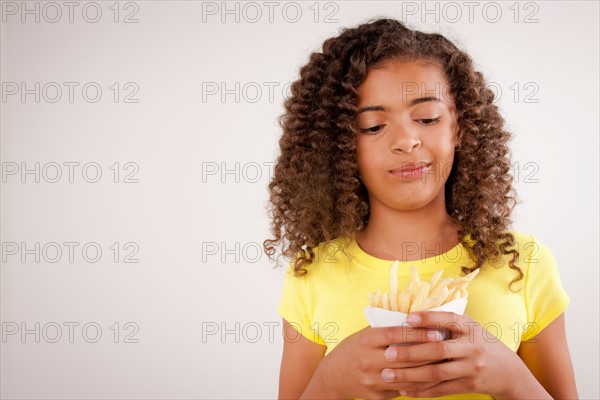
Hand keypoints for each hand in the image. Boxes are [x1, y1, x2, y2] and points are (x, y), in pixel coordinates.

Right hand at [305, 325, 443, 399]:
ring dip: (429, 371)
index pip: (394, 334)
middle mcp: (368, 360)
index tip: (436, 331)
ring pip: (407, 377)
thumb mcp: (365, 334)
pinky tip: (433, 380)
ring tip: (446, 364)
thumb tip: (416, 318)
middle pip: (405, 357)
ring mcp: (372, 380)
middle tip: (449, 347)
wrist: (334, 376)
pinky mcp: (377, 396)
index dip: (417, 333)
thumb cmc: (354, 349)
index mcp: (366, 341)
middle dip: (429, 352)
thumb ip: (386, 328)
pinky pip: (403, 391)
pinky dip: (419, 386)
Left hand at [380, 311, 530, 398]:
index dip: (428, 318)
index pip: (448, 319)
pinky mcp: (468, 385)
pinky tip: (403, 389)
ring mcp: (471, 368)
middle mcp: (472, 347)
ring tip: (388, 374)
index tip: (406, 319)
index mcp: (470, 327)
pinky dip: (421, 391)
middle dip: (410, 353)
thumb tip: (409, 317)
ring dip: (410, 375)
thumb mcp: (468, 327)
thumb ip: (446, 322)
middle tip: (387, 353)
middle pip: (438, 350)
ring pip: (436, 373)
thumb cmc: (479, 342)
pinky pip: (441, 389)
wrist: (507, 371)